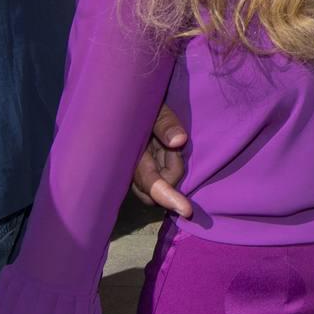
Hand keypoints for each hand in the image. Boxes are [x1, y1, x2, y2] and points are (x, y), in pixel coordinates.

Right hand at [130, 103, 191, 217]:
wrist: (126, 103)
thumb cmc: (139, 104)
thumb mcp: (154, 108)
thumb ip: (165, 123)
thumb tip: (179, 142)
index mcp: (131, 156)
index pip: (153, 185)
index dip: (169, 198)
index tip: (186, 210)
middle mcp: (131, 169)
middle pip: (161, 188)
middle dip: (173, 169)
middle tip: (172, 142)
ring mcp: (135, 170)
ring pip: (162, 182)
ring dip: (170, 164)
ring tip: (165, 140)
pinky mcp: (140, 169)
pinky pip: (159, 175)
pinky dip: (167, 164)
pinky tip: (163, 147)